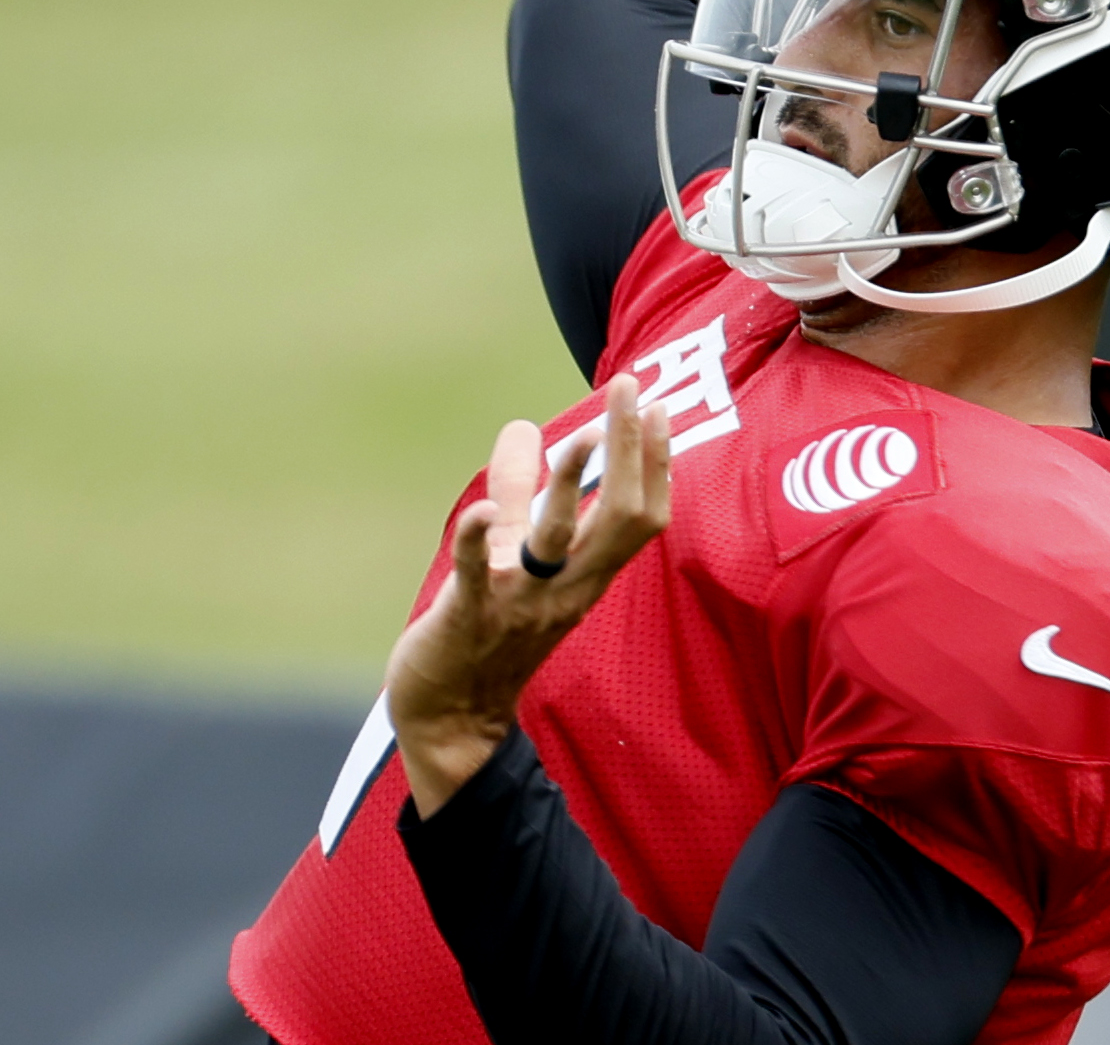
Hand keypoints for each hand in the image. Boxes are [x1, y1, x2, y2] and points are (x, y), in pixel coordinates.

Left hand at [386, 374, 670, 817]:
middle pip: (620, 516)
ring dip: (574, 484)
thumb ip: (518, 491)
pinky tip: (480, 510)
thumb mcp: (517, 559)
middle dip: (629, 450)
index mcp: (586, 575)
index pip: (643, 516)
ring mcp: (521, 600)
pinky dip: (478, 539)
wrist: (452, 720)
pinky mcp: (469, 613)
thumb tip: (522, 427)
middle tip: (633, 390)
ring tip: (583, 432)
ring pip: (560, 539)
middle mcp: (566, 586)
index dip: (654, 463)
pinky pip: (478, 574)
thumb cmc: (487, 634)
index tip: (657, 408)